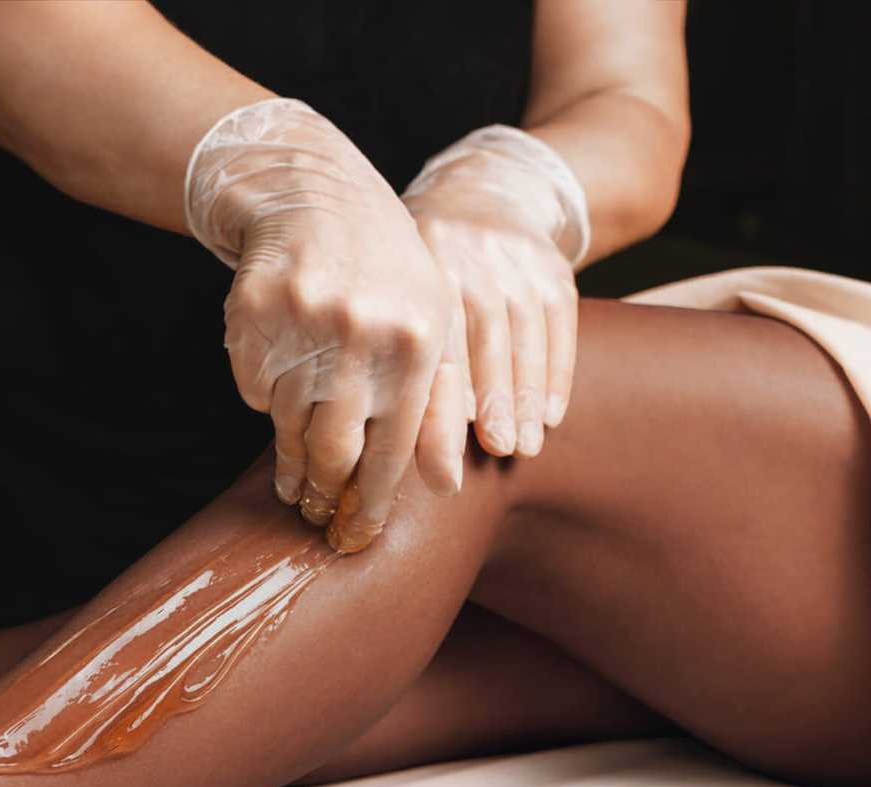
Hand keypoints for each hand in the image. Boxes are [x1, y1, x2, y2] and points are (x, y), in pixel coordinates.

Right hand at [188, 99, 465, 552]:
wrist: (316, 196)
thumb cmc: (387, 272)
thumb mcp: (431, 325)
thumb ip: (438, 406)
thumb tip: (445, 487)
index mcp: (415, 342)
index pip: (392, 449)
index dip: (370, 502)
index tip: (354, 535)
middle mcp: (358, 334)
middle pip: (332, 450)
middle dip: (323, 495)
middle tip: (315, 517)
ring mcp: (299, 324)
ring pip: (286, 425)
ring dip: (289, 461)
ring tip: (294, 483)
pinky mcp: (250, 317)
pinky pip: (252, 389)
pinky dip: (264, 399)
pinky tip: (278, 384)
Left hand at [402, 125, 590, 457]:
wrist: (478, 191)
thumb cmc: (410, 267)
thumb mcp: (385, 287)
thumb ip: (377, 348)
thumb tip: (356, 439)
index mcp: (411, 268)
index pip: (424, 350)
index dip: (433, 413)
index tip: (438, 466)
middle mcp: (462, 257)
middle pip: (479, 343)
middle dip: (487, 406)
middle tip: (494, 456)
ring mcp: (512, 257)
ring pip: (523, 335)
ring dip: (523, 399)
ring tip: (521, 448)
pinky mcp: (550, 262)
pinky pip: (559, 324)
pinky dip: (557, 373)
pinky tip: (549, 416)